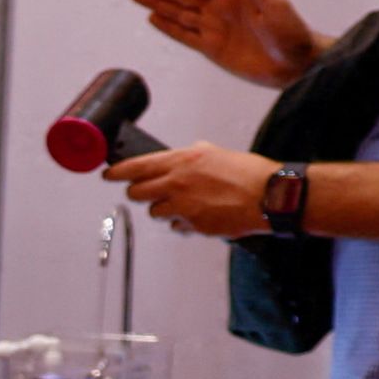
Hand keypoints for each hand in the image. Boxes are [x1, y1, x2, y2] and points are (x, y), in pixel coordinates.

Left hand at [106, 141, 280, 238]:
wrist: (270, 196)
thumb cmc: (248, 173)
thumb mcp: (215, 153)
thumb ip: (190, 156)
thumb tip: (174, 160)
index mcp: (182, 160)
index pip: (135, 166)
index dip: (117, 172)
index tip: (108, 174)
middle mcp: (177, 182)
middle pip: (136, 193)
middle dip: (139, 192)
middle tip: (147, 191)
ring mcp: (182, 206)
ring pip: (154, 211)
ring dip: (162, 208)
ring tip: (184, 203)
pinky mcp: (192, 225)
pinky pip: (175, 225)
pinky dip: (182, 222)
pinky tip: (199, 214)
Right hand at [127, 0, 319, 88]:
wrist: (295, 64)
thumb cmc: (291, 31)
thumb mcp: (274, 3)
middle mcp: (218, 8)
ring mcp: (213, 28)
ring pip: (178, 12)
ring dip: (157, 3)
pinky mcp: (211, 48)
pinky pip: (184, 35)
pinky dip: (168, 27)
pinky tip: (153, 19)